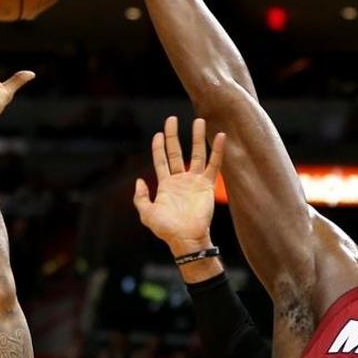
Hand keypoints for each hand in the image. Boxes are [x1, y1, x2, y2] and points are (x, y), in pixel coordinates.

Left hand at [134, 116, 225, 255]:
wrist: (187, 239)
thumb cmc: (166, 229)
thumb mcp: (147, 214)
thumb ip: (140, 197)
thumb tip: (138, 181)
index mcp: (166, 185)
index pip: (161, 161)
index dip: (159, 147)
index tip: (158, 133)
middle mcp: (180, 180)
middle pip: (177, 152)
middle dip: (174, 136)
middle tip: (172, 119)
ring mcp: (195, 181)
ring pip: (196, 154)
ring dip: (197, 138)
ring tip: (198, 120)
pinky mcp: (207, 185)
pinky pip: (214, 165)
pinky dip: (217, 151)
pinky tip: (219, 136)